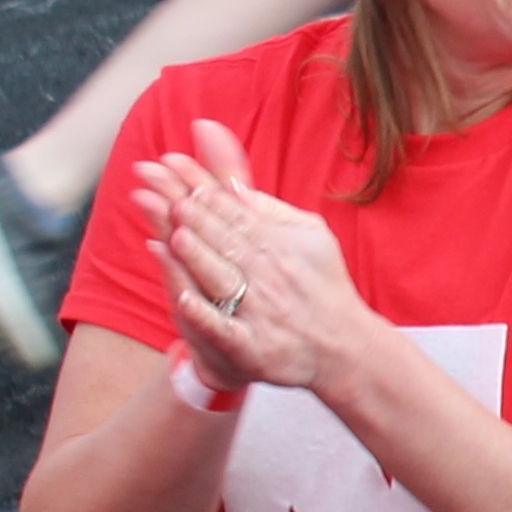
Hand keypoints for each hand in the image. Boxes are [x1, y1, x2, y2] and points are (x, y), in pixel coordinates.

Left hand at [151, 126, 361, 395]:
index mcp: (279, 244)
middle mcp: (269, 276)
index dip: (202, 187)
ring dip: (200, 258)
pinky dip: (206, 317)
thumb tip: (231, 184)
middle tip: (166, 193)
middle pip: (225, 241)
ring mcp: (261, 312)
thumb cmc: (321, 285)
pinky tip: (185, 300)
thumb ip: (270, 211)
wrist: (345, 347)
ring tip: (178, 235)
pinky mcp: (254, 348)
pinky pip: (226, 331)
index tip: (171, 163)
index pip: (234, 212)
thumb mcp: (310, 237)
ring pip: (223, 281)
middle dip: (196, 216)